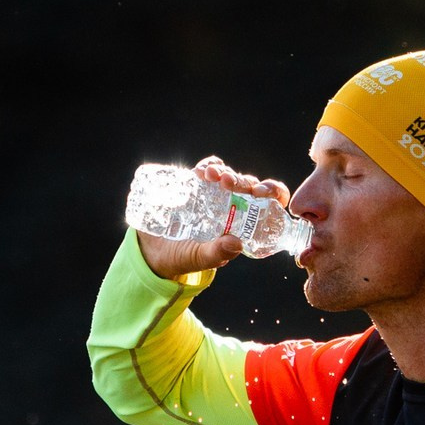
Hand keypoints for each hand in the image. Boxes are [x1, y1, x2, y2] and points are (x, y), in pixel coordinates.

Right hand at [130, 156, 289, 280]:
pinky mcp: (197, 185)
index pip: (268, 203)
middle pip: (248, 186)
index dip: (272, 192)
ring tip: (211, 175)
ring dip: (224, 171)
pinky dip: (209, 165)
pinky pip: (209, 169)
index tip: (261, 191)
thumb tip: (237, 243)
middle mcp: (233, 206)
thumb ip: (216, 253)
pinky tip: (201, 171)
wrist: (152, 250)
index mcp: (243, 224)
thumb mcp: (199, 258)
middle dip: (242, 180)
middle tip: (228, 182)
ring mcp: (215, 194)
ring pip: (229, 175)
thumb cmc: (181, 258)